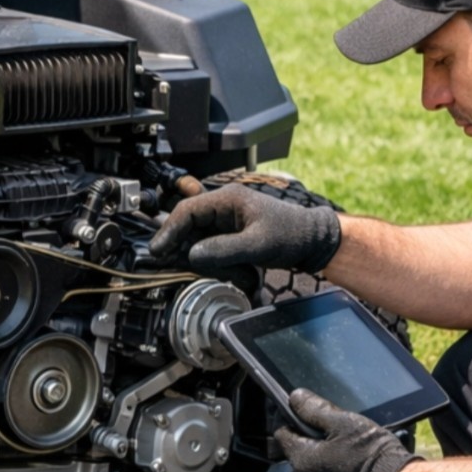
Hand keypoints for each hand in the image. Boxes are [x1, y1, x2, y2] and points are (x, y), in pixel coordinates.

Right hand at [148, 185, 340, 272]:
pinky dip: (213, 261)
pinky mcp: (229, 234)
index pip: (187, 211)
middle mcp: (223, 206)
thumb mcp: (258, 245)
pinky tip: (229, 271)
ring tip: (225, 271)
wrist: (312, 241)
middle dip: (183, 246)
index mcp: (228, 199)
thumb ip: (224, 250)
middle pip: (188, 225)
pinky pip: (209, 247)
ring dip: (203, 258)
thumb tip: (192, 255)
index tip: (158, 250)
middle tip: (175, 264)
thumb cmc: (291, 235)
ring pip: (197, 239)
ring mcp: (225, 221)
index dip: (169, 231)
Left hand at [275, 388, 421, 471]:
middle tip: (336, 430)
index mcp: (302, 459)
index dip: (292, 420)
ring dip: (325, 454)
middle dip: (312, 438)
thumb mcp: (342, 422)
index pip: (283, 434)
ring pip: (314, 466)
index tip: (306, 414)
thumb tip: (295, 398)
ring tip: (349, 446)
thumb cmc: (371, 455)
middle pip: (299, 450)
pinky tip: (353, 462)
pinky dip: (335, 470)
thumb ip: (315, 409)